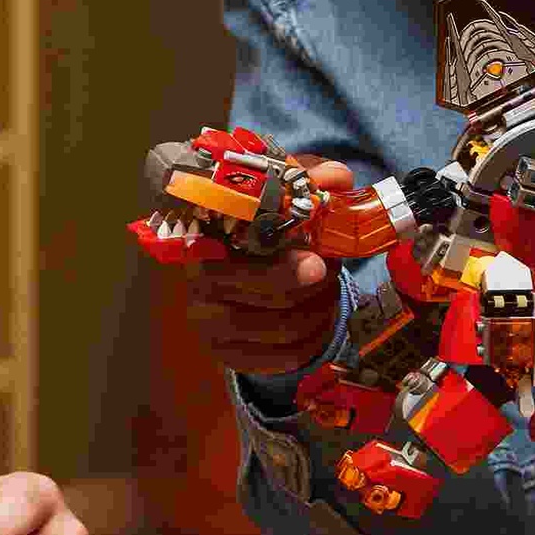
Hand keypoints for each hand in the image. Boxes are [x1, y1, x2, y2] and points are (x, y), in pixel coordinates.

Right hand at [182, 154, 352, 374]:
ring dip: (317, 311)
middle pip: (261, 296)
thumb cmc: (270, 233)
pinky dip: (312, 340)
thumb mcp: (286, 196)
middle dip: (307, 285)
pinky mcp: (229, 356)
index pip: (234, 261)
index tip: (317, 261)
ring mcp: (210, 324)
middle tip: (328, 273)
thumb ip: (308, 180)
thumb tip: (335, 177)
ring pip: (280, 328)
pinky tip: (318, 322)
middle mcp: (198, 283)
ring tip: (327, 292)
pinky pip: (284, 357)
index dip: (279, 265)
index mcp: (206, 239)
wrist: (258, 280)